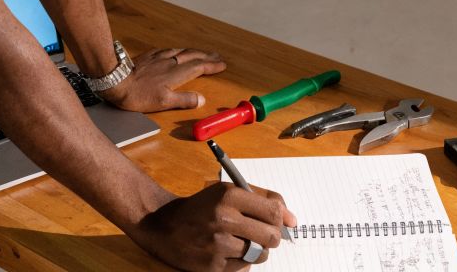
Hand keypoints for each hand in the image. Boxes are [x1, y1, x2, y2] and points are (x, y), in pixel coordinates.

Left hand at [100, 48, 225, 112]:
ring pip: (181, 51)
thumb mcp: (164, 102)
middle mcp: (170, 62)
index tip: (222, 65)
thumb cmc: (139, 95)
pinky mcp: (148, 56)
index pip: (199, 67)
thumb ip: (184, 100)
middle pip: (193, 56)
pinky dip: (176, 50)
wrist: (116, 81)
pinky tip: (174, 51)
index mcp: (176, 74)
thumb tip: (201, 99)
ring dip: (193, 51)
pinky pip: (167, 50)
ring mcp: (159, 57)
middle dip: (206, 56)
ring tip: (200, 52)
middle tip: (216, 56)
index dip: (212, 66)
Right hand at [130, 182, 297, 270]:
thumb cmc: (202, 207)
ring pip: (260, 254)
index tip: (281, 222)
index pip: (273, 211)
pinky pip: (244, 267)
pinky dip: (242, 261)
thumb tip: (292, 220)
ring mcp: (218, 244)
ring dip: (257, 250)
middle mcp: (224, 219)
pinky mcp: (213, 265)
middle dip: (272, 237)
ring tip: (244, 243)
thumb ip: (262, 200)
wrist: (164, 226)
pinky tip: (228, 251)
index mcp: (229, 196)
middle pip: (271, 236)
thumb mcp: (227, 192)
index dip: (281, 219)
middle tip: (263, 235)